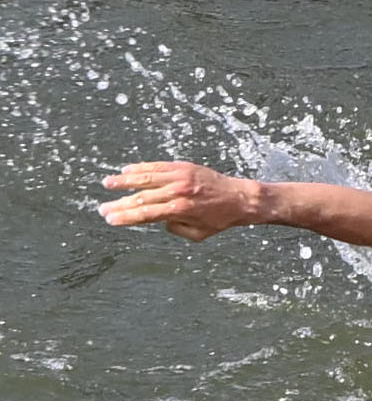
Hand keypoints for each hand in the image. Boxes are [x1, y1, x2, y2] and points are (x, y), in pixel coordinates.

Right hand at [98, 162, 261, 240]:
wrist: (241, 198)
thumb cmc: (220, 219)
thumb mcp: (197, 234)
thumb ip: (174, 229)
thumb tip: (157, 219)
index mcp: (180, 210)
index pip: (145, 214)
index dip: (125, 217)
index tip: (110, 219)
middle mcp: (178, 192)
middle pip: (141, 198)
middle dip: (120, 204)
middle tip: (103, 208)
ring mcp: (180, 177)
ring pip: (146, 178)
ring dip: (124, 181)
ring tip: (108, 183)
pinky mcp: (184, 167)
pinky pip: (158, 166)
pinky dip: (141, 168)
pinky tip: (127, 170)